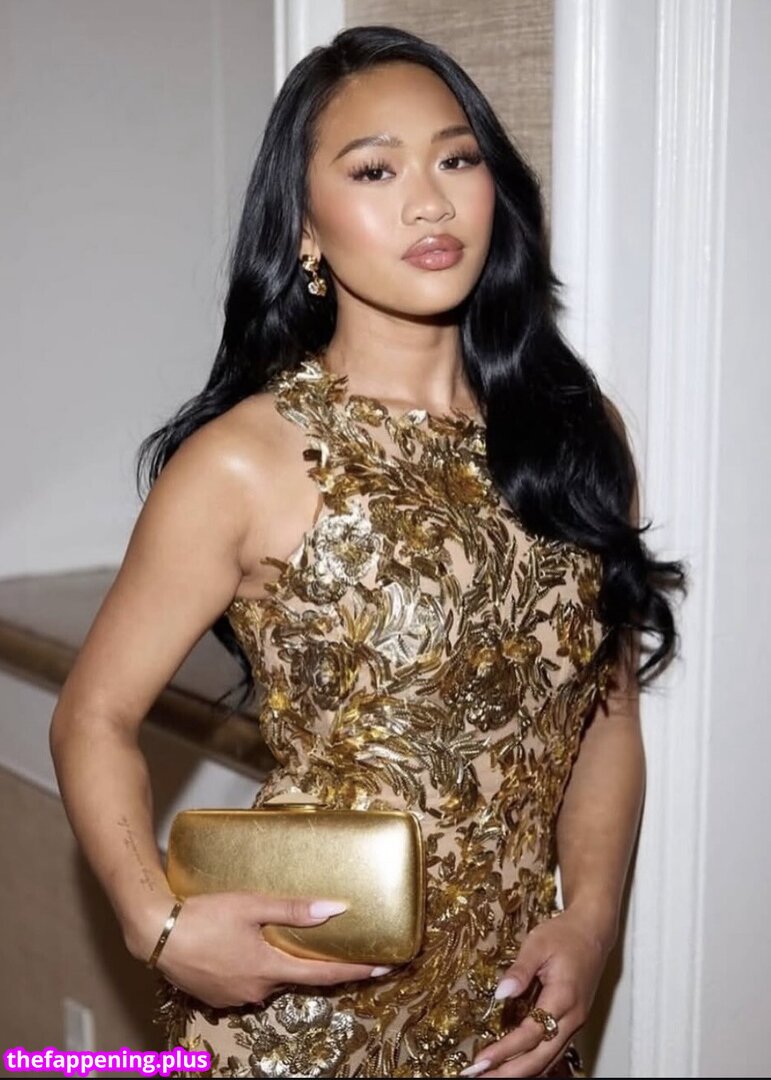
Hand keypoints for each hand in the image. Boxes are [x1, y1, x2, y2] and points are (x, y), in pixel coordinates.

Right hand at [125, 891, 393, 1007]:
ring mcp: (234, 997)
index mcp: (269, 968)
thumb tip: (336, 910)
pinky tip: (235, 945)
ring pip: (267, 978)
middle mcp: (256, 990)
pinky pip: (245, 982)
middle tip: (308, 936)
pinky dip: (249, 966)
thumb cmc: (204, 914)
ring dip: (271, 960)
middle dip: (302, 959)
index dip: (354, 970)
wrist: (155, 933)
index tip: (382, 968)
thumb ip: (294, 910)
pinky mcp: (215, 996)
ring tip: (258, 933)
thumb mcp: (252, 905)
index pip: (322, 975)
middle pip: (291, 975)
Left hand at [460, 907, 612, 1077]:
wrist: (593, 932)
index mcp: (563, 997)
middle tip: (479, 1078)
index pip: (530, 1034)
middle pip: (540, 1058)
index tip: (480, 1062)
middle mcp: (572, 1017)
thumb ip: (519, 970)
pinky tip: (514, 1066)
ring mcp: (574, 1023)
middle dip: (509, 1073)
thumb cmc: (566, 934)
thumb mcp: (537, 943)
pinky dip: (533, 1064)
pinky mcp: (572, 1023)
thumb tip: (501, 993)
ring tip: (491, 1076)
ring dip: (519, 1072)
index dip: (504, 1051)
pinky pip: (552, 1052)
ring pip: (548, 1060)